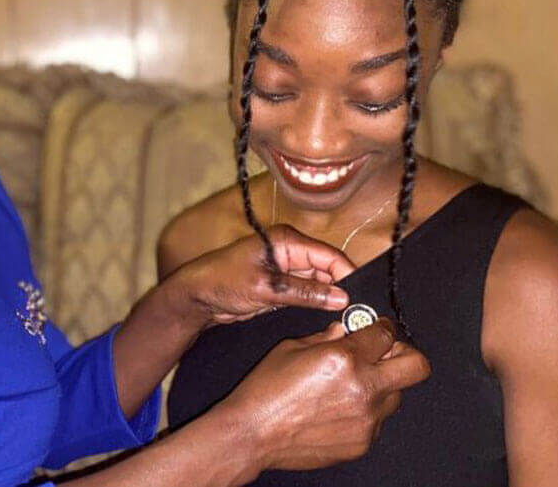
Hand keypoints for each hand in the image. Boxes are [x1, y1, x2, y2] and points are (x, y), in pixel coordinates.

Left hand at [165, 225, 353, 328]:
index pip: (329, 255)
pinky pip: (307, 293)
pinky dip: (316, 304)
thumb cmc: (223, 282)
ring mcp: (286, 269)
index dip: (347, 275)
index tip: (361, 298)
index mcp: (286, 241)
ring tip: (346, 317)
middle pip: (327, 268)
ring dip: (329, 298)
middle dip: (341, 288)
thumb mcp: (266, 289)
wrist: (196, 297)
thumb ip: (304, 293)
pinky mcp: (282, 286)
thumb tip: (341, 297)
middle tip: (356, 313)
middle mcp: (290, 251)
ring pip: (320, 282)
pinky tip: (328, 317)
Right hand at [215, 319, 429, 471]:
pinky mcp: (363, 443)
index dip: (382, 326)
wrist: (253, 434)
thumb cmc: (266, 389)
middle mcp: (363, 389)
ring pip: (397, 395)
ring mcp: (367, 420)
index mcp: (344, 359)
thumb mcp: (292, 348)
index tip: (376, 328)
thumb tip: (346, 330)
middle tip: (384, 353)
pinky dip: (366, 410)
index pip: (386, 333)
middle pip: (416, 366)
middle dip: (404, 353)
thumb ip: (327, 337)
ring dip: (382, 385)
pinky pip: (378, 420)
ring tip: (353, 386)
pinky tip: (339, 409)